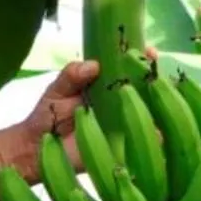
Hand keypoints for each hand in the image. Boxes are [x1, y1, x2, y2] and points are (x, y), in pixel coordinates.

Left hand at [8, 50, 159, 178]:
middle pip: (147, 89)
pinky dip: (158, 135)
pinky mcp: (124, 149)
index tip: (148, 50)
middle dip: (157, 78)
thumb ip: (72, 74)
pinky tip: (162, 127)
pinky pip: (146, 142)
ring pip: (152, 113)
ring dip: (162, 104)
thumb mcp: (58, 89)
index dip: (143, 59)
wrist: (38, 149)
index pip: (130, 69)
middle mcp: (119, 104)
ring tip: (160, 96)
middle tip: (156, 72)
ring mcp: (123, 126)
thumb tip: (93, 64)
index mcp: (106, 86)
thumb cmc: (48, 116)